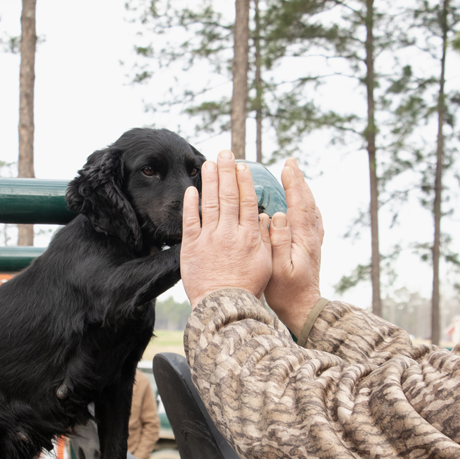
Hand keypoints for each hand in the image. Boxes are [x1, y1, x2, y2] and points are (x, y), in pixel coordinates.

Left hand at [181, 150, 271, 307]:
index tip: (241, 166)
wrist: (224, 306)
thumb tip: (269, 217)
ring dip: (209, 180)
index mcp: (250, 236)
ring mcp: (210, 238)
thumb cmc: (247, 287)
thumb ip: (266, 238)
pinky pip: (190, 221)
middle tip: (224, 152)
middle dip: (226, 171)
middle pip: (229, 196)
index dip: (244, 181)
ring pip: (210, 203)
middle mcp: (230, 232)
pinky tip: (191, 189)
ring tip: (207, 162)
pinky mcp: (192, 247)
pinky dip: (191, 204)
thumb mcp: (265, 263)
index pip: (248, 202)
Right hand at [265, 158, 323, 334]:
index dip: (293, 184)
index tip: (287, 166)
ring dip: (303, 190)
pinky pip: (311, 219)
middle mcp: (311, 237)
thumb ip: (279, 241)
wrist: (304, 309)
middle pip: (307, 202)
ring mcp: (313, 241)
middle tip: (291, 163)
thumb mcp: (278, 268)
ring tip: (295, 176)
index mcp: (302, 239)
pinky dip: (307, 205)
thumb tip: (278, 216)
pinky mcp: (312, 247)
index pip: (298, 204)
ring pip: (311, 209)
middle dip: (299, 181)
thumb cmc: (287, 292)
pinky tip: (302, 203)